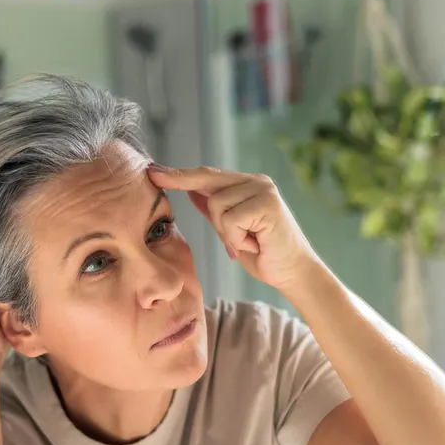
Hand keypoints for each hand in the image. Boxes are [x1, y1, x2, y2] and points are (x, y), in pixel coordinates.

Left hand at [147, 164, 318, 292]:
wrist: (292, 272)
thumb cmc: (263, 253)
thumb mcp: (230, 230)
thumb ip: (213, 209)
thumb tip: (190, 191)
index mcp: (246, 184)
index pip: (205, 175)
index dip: (178, 174)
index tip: (152, 172)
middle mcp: (256, 181)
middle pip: (207, 184)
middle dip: (210, 215)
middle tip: (230, 239)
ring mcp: (263, 189)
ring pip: (216, 206)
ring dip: (227, 233)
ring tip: (249, 242)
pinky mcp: (267, 203)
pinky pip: (230, 220)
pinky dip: (236, 239)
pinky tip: (255, 244)